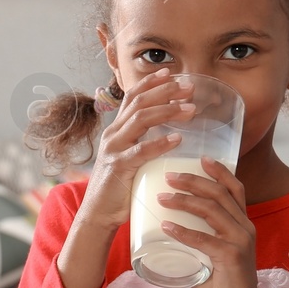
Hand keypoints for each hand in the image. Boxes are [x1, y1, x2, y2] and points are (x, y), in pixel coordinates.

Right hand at [76, 68, 195, 230]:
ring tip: (190, 110)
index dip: (150, 83)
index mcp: (116, 131)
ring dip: (167, 111)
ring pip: (140, 120)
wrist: (98, 214)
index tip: (170, 72)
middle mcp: (113, 135)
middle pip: (139, 103)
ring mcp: (114, 150)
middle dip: (165, 91)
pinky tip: (177, 139)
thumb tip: (171, 136)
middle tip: (189, 87)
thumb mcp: (130, 159)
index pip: (131, 98)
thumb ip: (144, 144)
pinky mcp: (118, 167)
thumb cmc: (119, 188)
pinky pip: (140, 150)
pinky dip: (159, 143)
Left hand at [156, 156, 267, 287]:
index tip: (200, 158)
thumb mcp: (211, 254)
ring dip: (185, 200)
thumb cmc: (222, 285)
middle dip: (194, 180)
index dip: (219, 171)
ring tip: (162, 197)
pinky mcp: (232, 256)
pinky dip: (184, 230)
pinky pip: (205, 239)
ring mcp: (240, 241)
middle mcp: (245, 227)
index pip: (234, 188)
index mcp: (242, 224)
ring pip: (212, 210)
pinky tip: (166, 226)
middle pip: (220, 193)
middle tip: (169, 175)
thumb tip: (168, 229)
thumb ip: (197, 240)